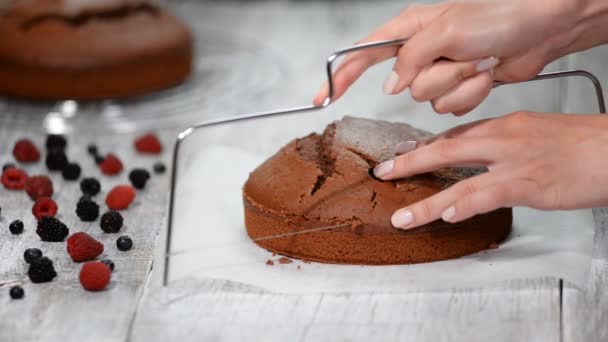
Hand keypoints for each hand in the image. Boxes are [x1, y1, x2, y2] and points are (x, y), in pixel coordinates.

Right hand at [313, 0, 592, 114]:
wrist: (541, 30)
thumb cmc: (500, 15)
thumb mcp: (446, 31)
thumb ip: (409, 60)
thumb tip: (392, 86)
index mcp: (409, 29)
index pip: (362, 55)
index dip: (339, 77)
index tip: (322, 96)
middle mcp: (421, 53)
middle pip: (404, 87)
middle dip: (437, 78)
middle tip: (463, 57)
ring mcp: (440, 73)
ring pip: (429, 102)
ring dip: (459, 86)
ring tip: (480, 61)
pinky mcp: (458, 89)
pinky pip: (451, 109)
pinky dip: (472, 95)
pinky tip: (486, 73)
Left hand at [372, 112, 607, 228]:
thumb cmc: (585, 144)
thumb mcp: (539, 134)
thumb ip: (507, 145)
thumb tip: (486, 160)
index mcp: (506, 125)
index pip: (457, 133)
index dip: (427, 145)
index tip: (406, 151)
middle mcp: (503, 138)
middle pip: (446, 148)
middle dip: (410, 161)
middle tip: (384, 171)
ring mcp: (513, 161)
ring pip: (459, 179)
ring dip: (427, 201)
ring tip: (403, 216)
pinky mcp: (529, 183)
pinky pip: (487, 194)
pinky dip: (464, 206)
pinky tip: (447, 216)